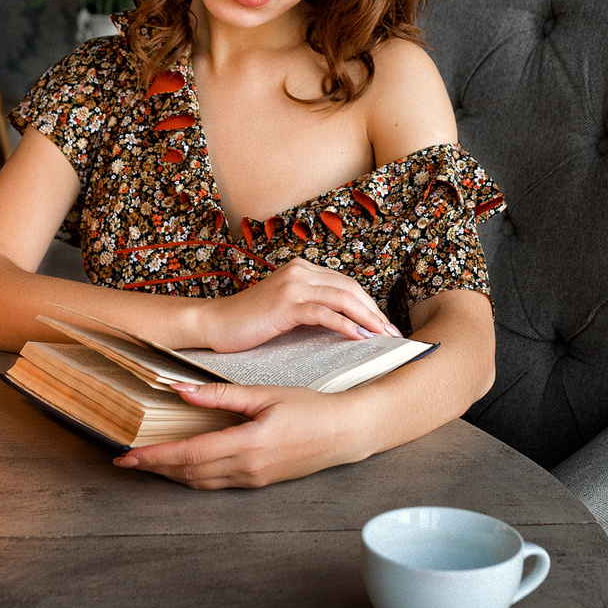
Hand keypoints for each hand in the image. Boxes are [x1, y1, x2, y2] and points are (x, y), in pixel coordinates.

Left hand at [113, 381, 363, 488]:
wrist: (345, 432)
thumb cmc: (309, 408)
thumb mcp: (264, 394)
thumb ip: (221, 395)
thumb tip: (182, 390)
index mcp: (247, 444)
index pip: (189, 453)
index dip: (155, 455)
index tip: (127, 455)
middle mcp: (247, 468)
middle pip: (188, 472)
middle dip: (154, 467)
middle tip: (124, 461)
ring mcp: (253, 479)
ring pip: (200, 481)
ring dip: (171, 474)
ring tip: (146, 463)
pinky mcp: (259, 482)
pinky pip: (216, 483)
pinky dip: (192, 476)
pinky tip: (181, 466)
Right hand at [200, 258, 399, 352]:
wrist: (215, 324)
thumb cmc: (249, 321)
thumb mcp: (285, 308)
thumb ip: (312, 307)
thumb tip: (346, 324)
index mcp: (301, 269)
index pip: (346, 283)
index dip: (369, 304)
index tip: (384, 325)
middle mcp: (299, 271)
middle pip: (350, 288)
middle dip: (375, 312)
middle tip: (392, 334)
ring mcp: (292, 286)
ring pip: (342, 298)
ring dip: (367, 318)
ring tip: (382, 336)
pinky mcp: (285, 304)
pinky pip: (324, 313)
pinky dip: (345, 325)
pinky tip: (358, 338)